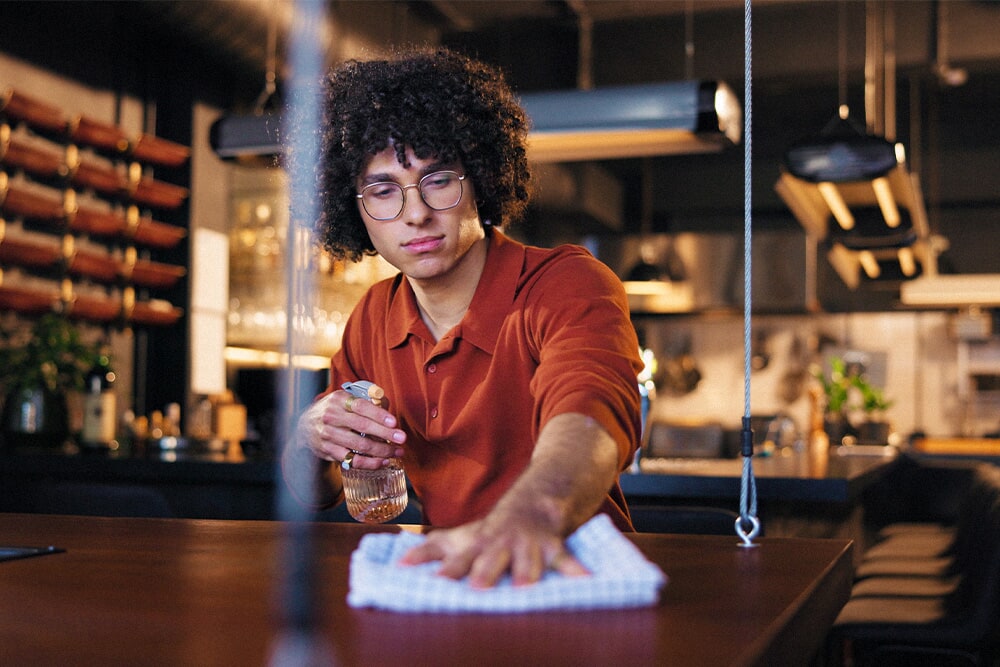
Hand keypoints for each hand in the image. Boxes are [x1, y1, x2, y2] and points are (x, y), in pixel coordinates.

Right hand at [295, 389, 406, 469]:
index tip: (394, 422)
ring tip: (397, 451)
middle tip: (402, 438)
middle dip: (385, 433)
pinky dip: (370, 463)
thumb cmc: (335, 411)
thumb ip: (366, 401)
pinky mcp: (328, 451)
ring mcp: (328, 435)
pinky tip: (383, 461)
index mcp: (338, 400)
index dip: (378, 414)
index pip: (361, 406)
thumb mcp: (344, 399)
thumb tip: (387, 404)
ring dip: (381, 450)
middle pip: (362, 426)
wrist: (305, 426)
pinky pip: (352, 460)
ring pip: (359, 446)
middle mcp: (331, 417)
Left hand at [398, 508, 588, 588]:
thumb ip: (431, 550)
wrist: (536, 501)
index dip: (447, 570)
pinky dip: (577, 571)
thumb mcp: (462, 536)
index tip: (435, 582)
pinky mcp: (552, 547)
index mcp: (478, 545)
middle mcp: (501, 545)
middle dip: (486, 572)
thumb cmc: (492, 529)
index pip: (458, 560)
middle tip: (478, 589)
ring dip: (527, 572)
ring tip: (525, 588)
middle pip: (491, 560)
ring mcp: (527, 545)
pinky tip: (588, 582)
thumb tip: (399, 563)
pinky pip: (566, 560)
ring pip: (527, 560)